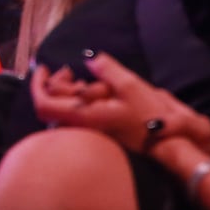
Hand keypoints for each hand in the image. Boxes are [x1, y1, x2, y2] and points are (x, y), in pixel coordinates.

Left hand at [31, 53, 209, 158]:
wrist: (172, 151)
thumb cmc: (152, 122)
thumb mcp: (132, 88)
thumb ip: (108, 70)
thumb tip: (91, 58)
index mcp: (83, 117)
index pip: (43, 104)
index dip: (37, 84)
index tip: (43, 68)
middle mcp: (81, 129)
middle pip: (53, 104)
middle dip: (57, 83)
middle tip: (68, 70)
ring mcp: (89, 134)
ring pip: (68, 110)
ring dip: (72, 91)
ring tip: (87, 81)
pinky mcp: (99, 137)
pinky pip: (80, 116)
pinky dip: (83, 101)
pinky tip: (99, 95)